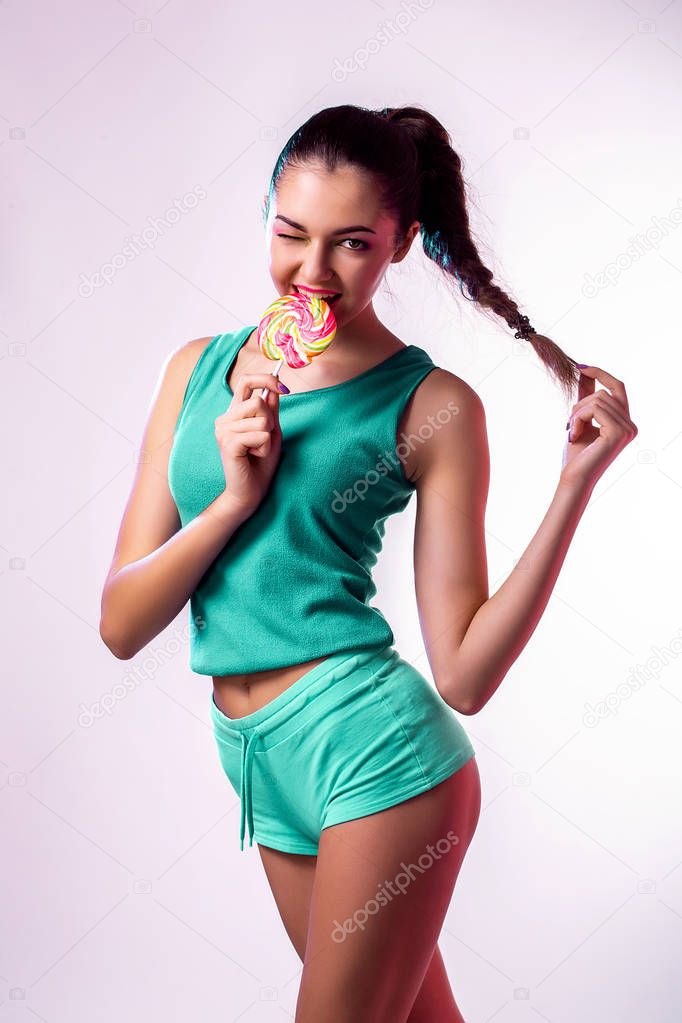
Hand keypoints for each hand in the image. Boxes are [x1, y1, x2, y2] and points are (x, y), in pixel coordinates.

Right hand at [214, 372, 283, 515]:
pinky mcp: (228, 443)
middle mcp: (225, 418)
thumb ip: (271, 411)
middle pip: (259, 401)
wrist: (250, 492)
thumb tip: (275, 388)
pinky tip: (252, 456)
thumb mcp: (271, 432)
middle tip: (263, 440)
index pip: (246, 381)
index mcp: (233, 413)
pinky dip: (264, 448)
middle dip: (270, 421)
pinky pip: (260, 435)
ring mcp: (223, 430)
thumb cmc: (260, 464)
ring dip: (268, 437)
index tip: (284, 388)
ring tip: (256, 450)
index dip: (266, 379)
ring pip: (262, 419)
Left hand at [559, 365, 636, 489]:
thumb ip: (586, 397)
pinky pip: (594, 409)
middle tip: (568, 423)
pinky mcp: (618, 432)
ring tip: (571, 431)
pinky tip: (573, 435)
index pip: (618, 387)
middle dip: (580, 403)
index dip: (600, 373)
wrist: (574, 478)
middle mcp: (631, 425)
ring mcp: (627, 429)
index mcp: (625, 422)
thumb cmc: (577, 454)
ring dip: (577, 413)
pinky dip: (578, 418)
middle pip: (604, 392)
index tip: (580, 366)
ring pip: (597, 399)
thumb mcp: (581, 419)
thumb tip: (583, 372)